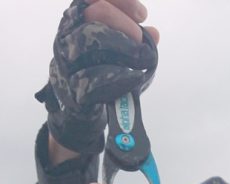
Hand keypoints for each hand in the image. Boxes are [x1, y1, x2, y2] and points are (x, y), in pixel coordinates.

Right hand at [38, 0, 158, 162]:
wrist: (81, 116)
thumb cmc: (100, 79)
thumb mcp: (118, 58)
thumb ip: (132, 43)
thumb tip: (154, 34)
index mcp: (76, 24)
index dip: (119, 2)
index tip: (143, 15)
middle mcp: (66, 39)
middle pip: (93, 14)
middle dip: (124, 24)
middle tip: (141, 41)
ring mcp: (65, 64)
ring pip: (88, 40)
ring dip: (122, 46)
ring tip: (143, 58)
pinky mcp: (71, 90)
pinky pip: (93, 77)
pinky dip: (118, 76)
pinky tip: (135, 77)